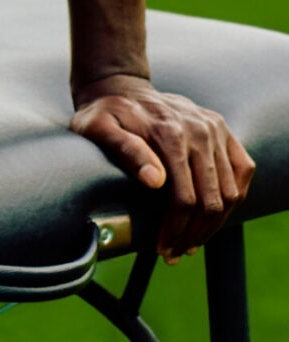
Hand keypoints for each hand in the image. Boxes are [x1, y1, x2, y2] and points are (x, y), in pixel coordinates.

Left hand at [70, 74, 254, 258]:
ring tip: (193, 241)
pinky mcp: (223, 129)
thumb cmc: (103, 115)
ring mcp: (214, 129)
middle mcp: (199, 130)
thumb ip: (124, 150)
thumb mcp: (97, 128)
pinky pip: (243, 170)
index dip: (176, 229)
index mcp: (169, 133)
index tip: (163, 249)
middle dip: (194, 234)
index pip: (184, 197)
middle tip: (176, 252)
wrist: (117, 88)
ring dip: (215, 224)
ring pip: (230, 192)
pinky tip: (216, 215)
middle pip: (210, 200)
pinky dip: (235, 197)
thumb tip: (155, 181)